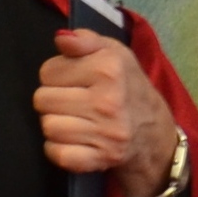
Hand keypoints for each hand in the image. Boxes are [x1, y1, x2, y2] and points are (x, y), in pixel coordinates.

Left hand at [38, 31, 179, 196]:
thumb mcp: (114, 53)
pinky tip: (72, 140)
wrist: (154, 131)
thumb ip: (85, 40)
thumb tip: (60, 38)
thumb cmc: (127, 86)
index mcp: (108, 68)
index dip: (56, 75)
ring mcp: (106, 133)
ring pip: (48, 126)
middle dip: (52, 100)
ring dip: (55, 124)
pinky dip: (58, 149)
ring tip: (73, 120)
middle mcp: (108, 100)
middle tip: (71, 102)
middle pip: (43, 100)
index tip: (73, 81)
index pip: (48, 72)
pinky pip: (59, 154)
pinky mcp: (102, 158)